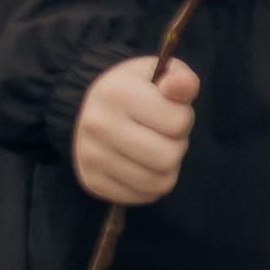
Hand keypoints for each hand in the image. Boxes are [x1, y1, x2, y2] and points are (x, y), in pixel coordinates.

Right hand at [72, 54, 199, 205]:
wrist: (87, 107)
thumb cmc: (133, 90)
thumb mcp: (158, 73)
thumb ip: (181, 78)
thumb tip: (182, 85)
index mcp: (117, 93)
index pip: (178, 122)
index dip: (182, 118)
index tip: (168, 111)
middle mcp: (99, 125)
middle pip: (168, 157)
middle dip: (175, 146)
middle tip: (163, 135)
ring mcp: (92, 156)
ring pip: (158, 182)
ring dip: (166, 168)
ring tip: (154, 150)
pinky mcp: (92, 182)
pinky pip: (143, 196)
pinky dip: (150, 185)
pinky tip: (141, 165)